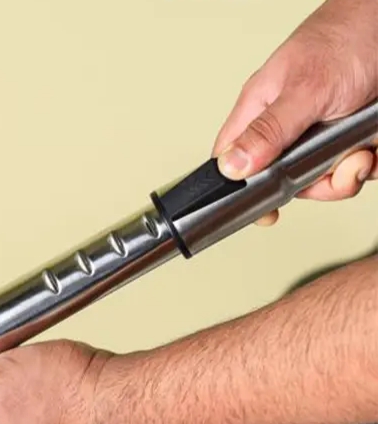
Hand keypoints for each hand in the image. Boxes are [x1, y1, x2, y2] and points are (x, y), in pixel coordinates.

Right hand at [213, 0, 377, 225]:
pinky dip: (370, 163)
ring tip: (364, 149)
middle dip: (319, 183)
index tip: (267, 213)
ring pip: (323, 178)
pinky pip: (353, 168)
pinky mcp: (346, 137)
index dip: (241, 189)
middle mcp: (286, 126)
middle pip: (285, 180)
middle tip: (339, 166)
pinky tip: (373, 143)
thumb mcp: (305, 90)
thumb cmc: (347, 38)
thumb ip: (268, 131)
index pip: (232, 158)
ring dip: (350, 172)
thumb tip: (231, 166)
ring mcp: (318, 134)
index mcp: (260, 110)